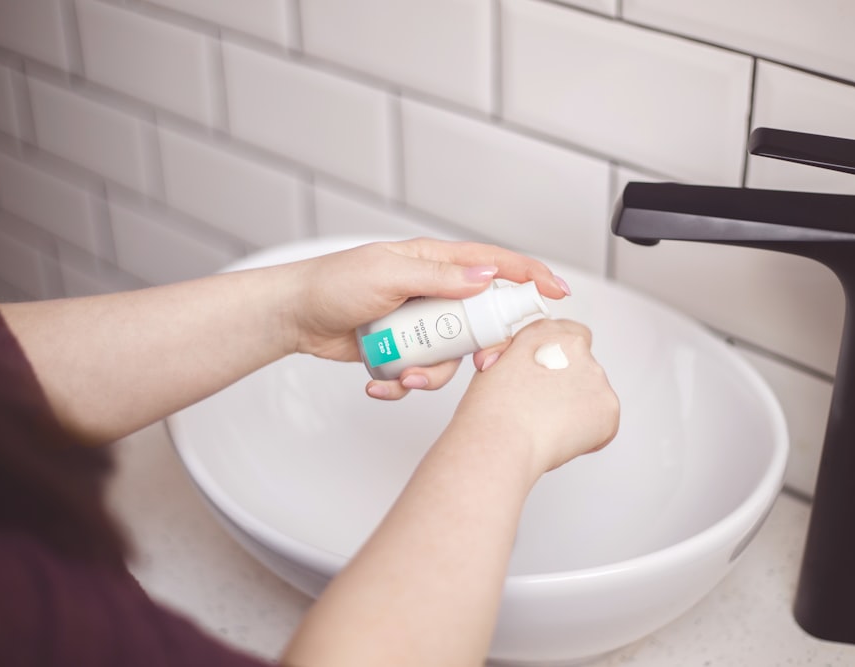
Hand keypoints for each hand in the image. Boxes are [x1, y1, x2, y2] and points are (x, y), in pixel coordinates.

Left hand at [282, 238, 568, 399]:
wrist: (297, 315)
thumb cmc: (335, 283)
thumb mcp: (388, 274)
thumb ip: (439, 278)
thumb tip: (486, 276)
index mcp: (437, 263)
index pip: (495, 264)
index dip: (530, 276)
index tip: (557, 293)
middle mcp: (436, 292)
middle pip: (484, 319)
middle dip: (485, 346)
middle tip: (481, 363)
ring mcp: (423, 324)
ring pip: (453, 354)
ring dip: (434, 373)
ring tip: (405, 377)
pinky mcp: (406, 350)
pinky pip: (423, 372)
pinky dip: (404, 383)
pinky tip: (380, 382)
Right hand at [453, 318, 619, 475]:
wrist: (503, 440)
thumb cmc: (490, 411)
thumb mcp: (494, 366)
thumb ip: (520, 359)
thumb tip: (526, 366)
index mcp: (545, 333)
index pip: (569, 333)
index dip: (561, 358)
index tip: (551, 375)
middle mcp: (574, 348)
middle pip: (583, 366)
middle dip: (570, 386)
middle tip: (545, 408)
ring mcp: (596, 377)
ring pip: (593, 395)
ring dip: (577, 409)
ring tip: (547, 427)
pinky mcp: (608, 408)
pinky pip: (603, 423)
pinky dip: (588, 434)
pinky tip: (560, 439)